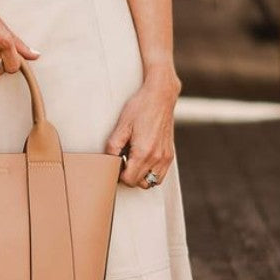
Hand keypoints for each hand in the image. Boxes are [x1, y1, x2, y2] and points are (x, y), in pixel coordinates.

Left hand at [106, 66, 180, 186]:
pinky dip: (151, 173)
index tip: (116, 164)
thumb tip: (109, 161)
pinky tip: (143, 161)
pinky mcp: (170, 154)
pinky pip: (161, 174)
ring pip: (152, 182)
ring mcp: (165, 157)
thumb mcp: (122, 125)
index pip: (129, 180)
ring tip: (133, 163)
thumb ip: (113, 146)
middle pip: (140, 183)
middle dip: (129, 176)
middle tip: (122, 162)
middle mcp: (157, 158)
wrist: (161, 96)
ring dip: (141, 177)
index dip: (119, 175)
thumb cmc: (140, 107)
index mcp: (143, 153)